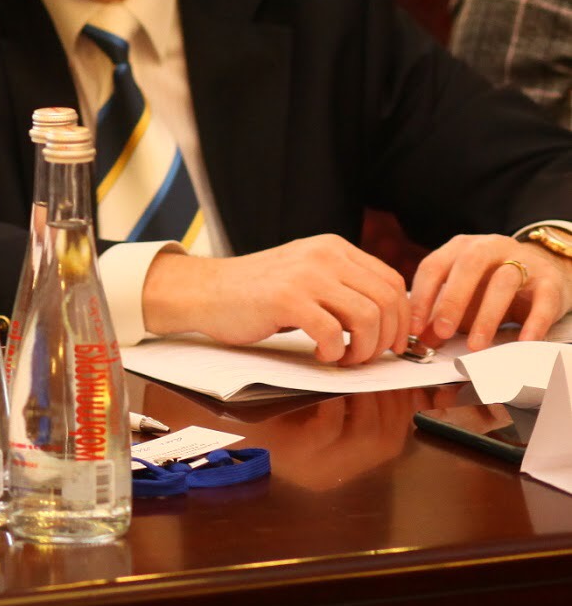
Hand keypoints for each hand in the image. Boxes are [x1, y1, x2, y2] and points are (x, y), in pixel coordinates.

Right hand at [141, 238, 407, 363]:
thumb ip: (342, 286)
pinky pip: (332, 332)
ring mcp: (305, 275)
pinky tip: (320, 354)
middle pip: (387, 300)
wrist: (204, 291)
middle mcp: (324, 255)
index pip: (392, 282)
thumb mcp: (306, 275)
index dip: (400, 318)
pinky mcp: (286, 299)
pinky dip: (334, 352)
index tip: (389, 341)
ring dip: (363, 348)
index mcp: (333, 247)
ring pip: (367, 317)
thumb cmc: (255, 292)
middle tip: (366, 356)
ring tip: (344, 358)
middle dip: (386, 338)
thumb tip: (387, 319)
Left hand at [409, 234, 569, 352]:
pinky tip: (523, 341)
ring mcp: (523, 261)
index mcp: (460, 248)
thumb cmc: (493, 284)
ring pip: (504, 282)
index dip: (421, 298)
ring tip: (476, 345)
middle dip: (452, 301)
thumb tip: (422, 338)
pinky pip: (543, 300)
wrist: (546, 270)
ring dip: (487, 316)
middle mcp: (490, 247)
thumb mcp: (464, 296)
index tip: (414, 328)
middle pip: (468, 266)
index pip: (433, 267)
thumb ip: (441, 314)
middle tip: (442, 332)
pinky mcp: (550, 280)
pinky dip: (534, 322)